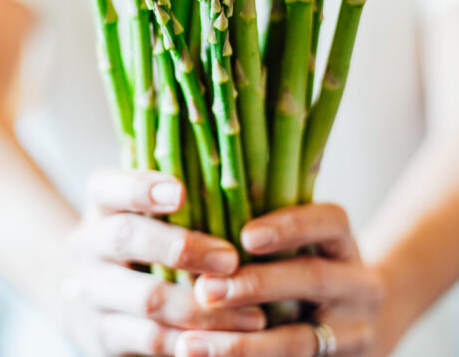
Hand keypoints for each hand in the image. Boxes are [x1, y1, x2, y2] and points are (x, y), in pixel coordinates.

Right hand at [62, 168, 265, 355]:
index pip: (111, 186)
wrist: (89, 288)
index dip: (143, 188)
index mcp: (101, 203)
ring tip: (250, 313)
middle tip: (231, 259)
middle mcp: (87, 242)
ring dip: (202, 307)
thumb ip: (175, 200)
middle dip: (182, 248)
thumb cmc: (139, 237)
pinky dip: (191, 341)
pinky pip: (150, 339)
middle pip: (126, 238)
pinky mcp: (100, 334)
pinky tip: (225, 340)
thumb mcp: (144, 211)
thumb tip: (238, 188)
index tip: (181, 192)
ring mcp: (89, 291)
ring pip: (146, 298)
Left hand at [176, 204, 383, 356]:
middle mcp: (359, 283)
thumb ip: (263, 231)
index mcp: (342, 241)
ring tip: (190, 343)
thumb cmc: (304, 265)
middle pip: (314, 277)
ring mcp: (355, 330)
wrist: (352, 321)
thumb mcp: (299, 242)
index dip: (289, 226)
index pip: (329, 221)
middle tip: (206, 290)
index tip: (246, 236)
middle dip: (257, 285)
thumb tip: (210, 206)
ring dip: (242, 344)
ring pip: (301, 339)